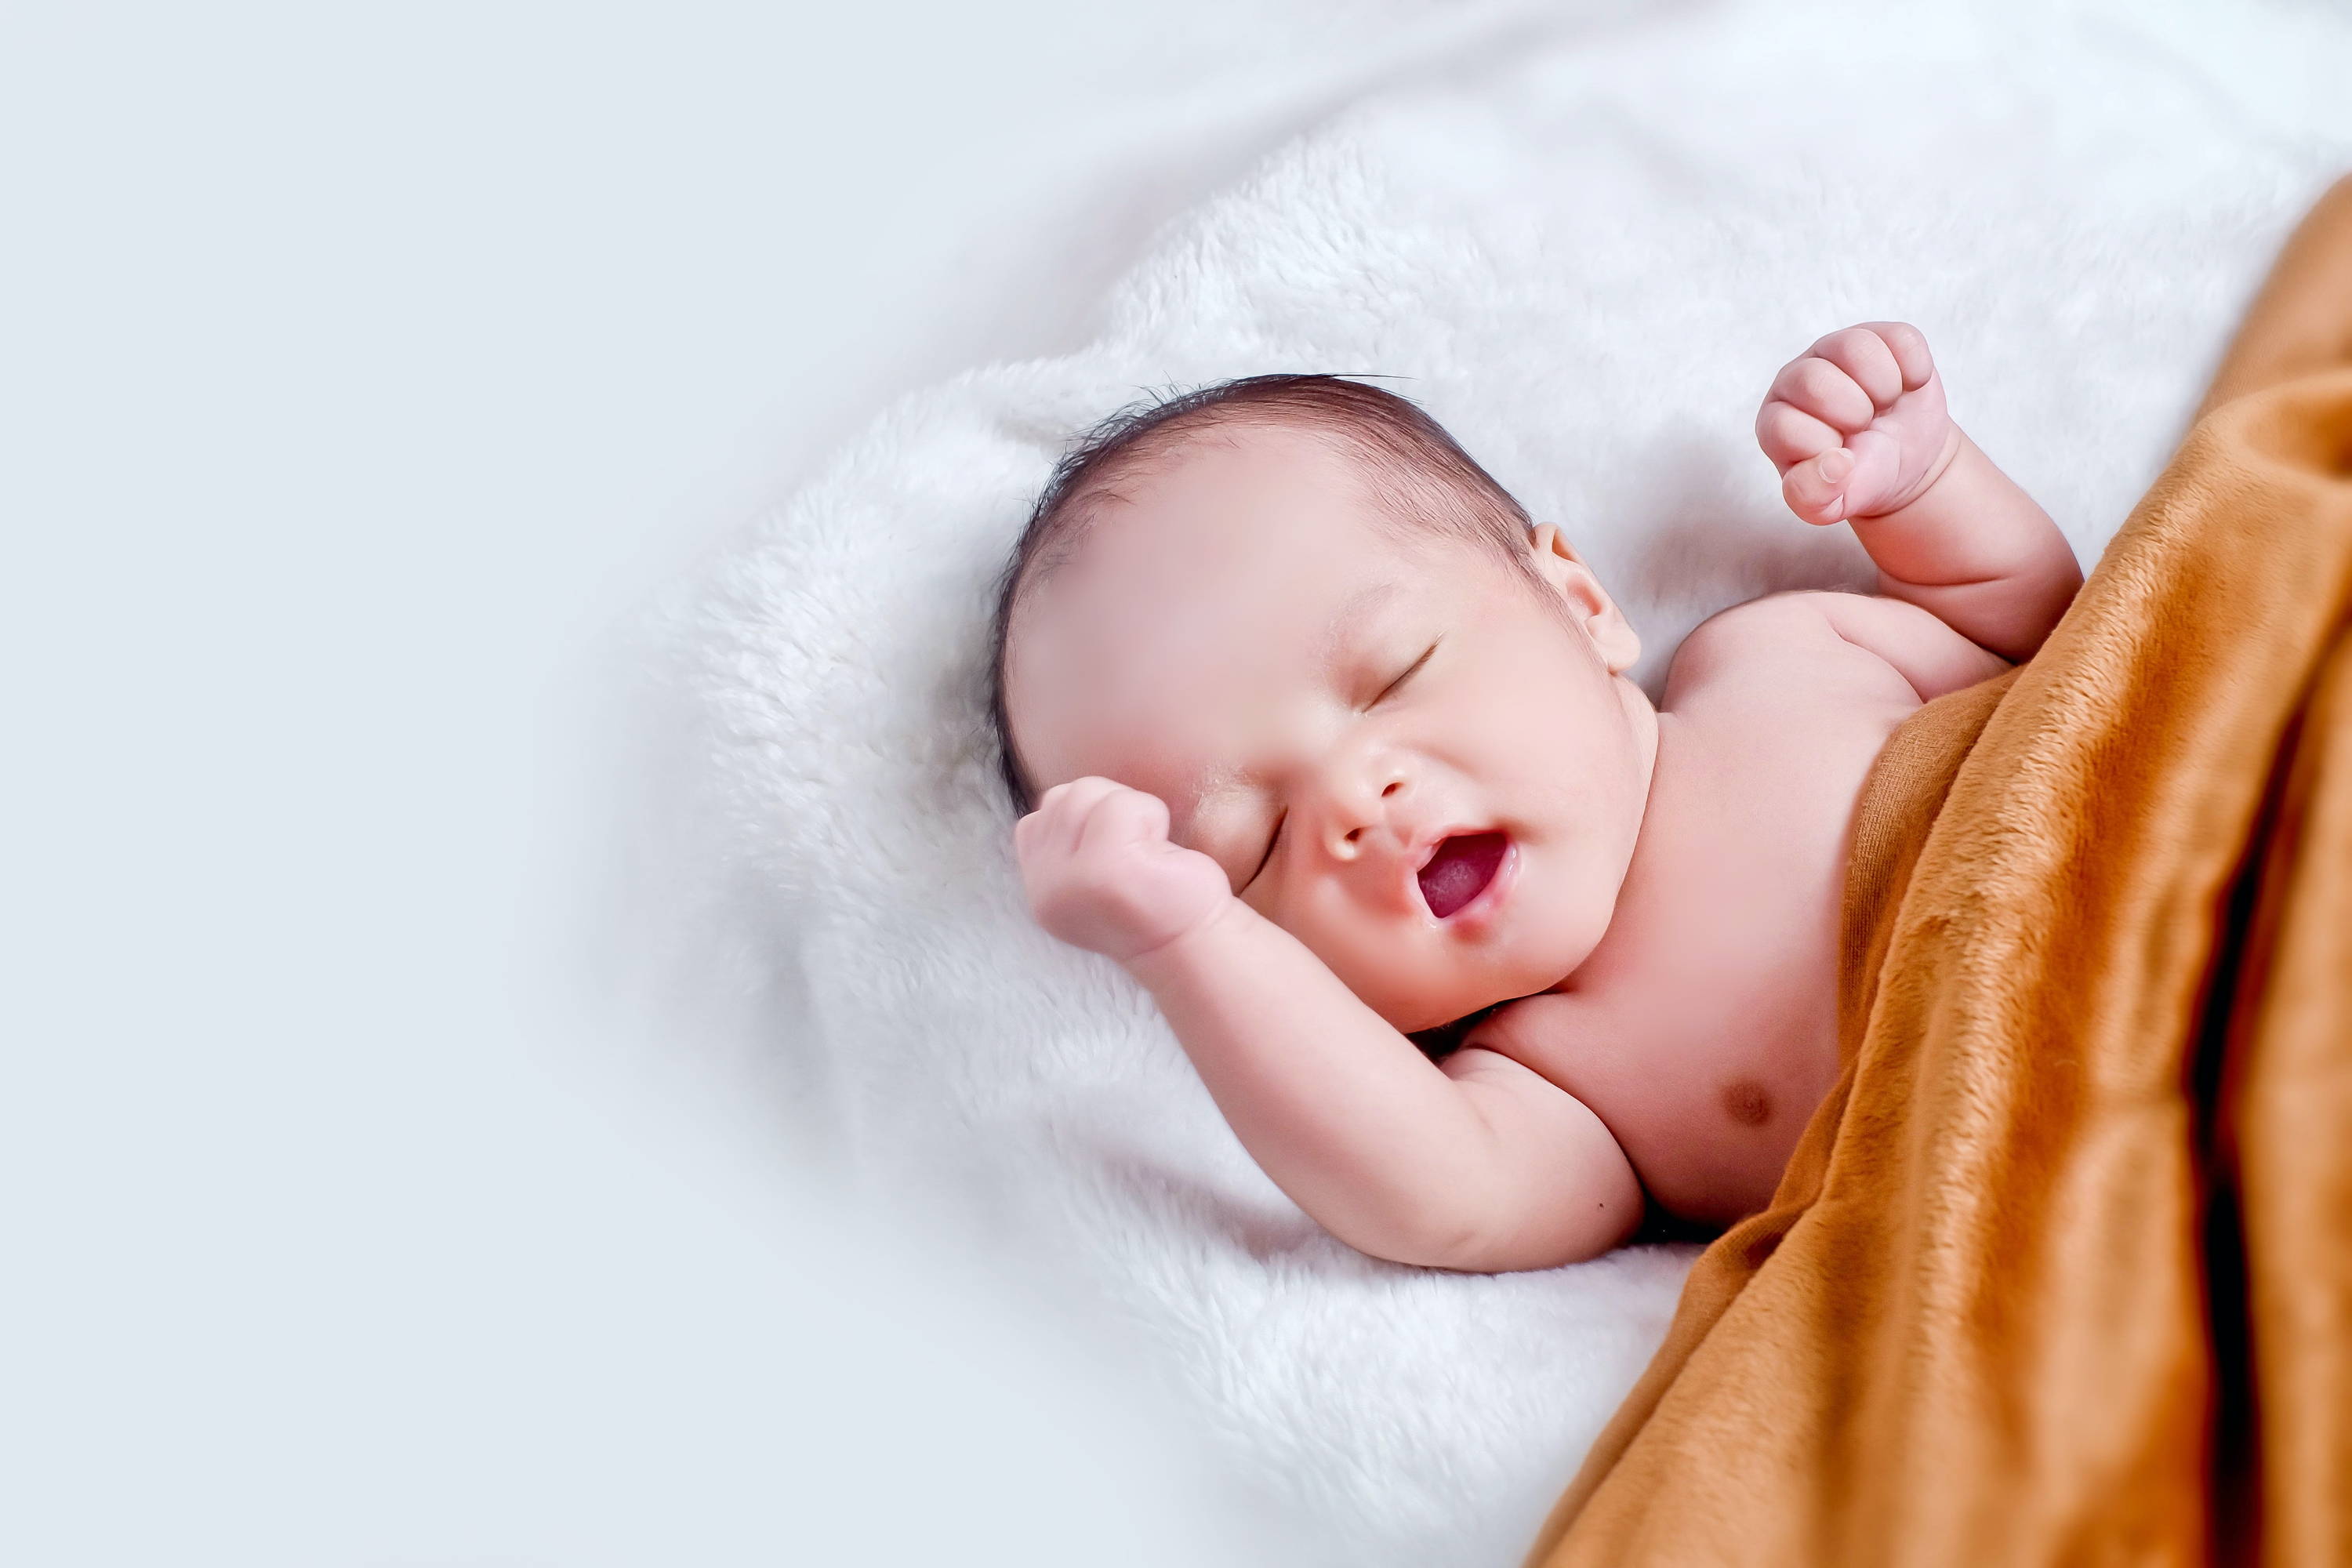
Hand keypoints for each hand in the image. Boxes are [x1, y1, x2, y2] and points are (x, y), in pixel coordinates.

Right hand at [1014, 777, 1236, 965]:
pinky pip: (1123, 805)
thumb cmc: (1153, 899)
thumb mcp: (1091, 875)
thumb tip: (1065, 794)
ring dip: (1130, 811)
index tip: (1117, 856)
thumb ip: (1067, 842)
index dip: (1085, 819)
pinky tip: (1158, 854)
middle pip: (1063, 798)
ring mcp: (1072, 879)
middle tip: (1137, 852)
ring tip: (1146, 852)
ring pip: (1087, 792)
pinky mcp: (1107, 870)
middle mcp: (1047, 888)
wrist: (1191, 945)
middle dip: (1108, 809)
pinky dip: (1151, 816)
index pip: (1038, 817)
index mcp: (1042, 890)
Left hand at [1756, 322, 1962, 525]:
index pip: (1784, 427)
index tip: (1843, 459)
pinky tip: (1906, 388)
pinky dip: (1914, 370)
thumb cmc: (1859, 477)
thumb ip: (1815, 497)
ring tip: (1883, 405)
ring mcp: (1834, 351)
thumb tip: (1834, 463)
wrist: (1904, 458)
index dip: (1824, 449)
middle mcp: (1795, 380)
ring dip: (1883, 388)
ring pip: (1855, 348)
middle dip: (1853, 415)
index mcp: (1775, 422)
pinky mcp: (1878, 335)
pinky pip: (1900, 338)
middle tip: (1864, 428)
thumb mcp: (1831, 503)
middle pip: (1814, 381)